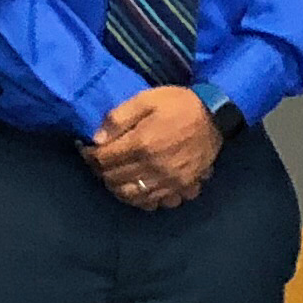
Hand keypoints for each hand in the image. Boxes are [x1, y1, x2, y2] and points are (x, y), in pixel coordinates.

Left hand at [83, 87, 221, 209]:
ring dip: (118, 188)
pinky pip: (157, 203)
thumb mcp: (146, 99)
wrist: (216, 115)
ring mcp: (169, 181)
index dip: (90, 155)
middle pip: (115, 179)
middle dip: (102, 171)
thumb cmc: (179, 104)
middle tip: (100, 163)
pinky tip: (140, 189)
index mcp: (141, 143)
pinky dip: (143, 200)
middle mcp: (153, 167)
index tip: (86, 150)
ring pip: (133, 195)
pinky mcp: (183, 187)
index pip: (104, 159)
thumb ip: (119, 117)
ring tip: (116, 177)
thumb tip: (96, 139)